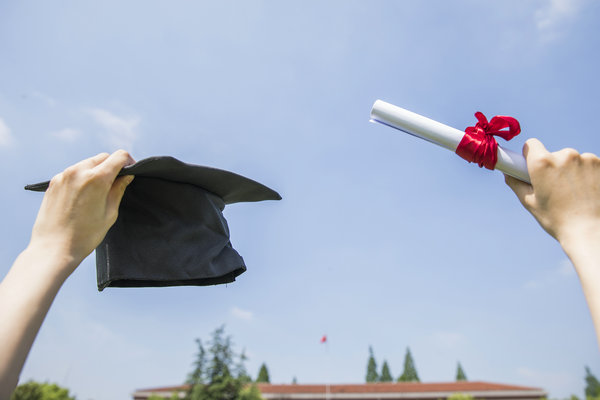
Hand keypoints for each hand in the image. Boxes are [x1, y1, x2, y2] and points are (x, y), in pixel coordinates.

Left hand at [28, 150, 134, 275]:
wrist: (54, 248)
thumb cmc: (85, 235)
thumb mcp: (110, 213)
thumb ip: (118, 190)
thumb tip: (126, 176)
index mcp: (97, 179)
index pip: (119, 156)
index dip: (128, 162)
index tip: (130, 172)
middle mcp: (79, 171)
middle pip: (103, 158)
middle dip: (112, 166)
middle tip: (115, 184)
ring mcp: (64, 175)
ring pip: (87, 163)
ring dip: (96, 171)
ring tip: (98, 192)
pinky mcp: (54, 182)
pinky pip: (73, 172)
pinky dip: (82, 177)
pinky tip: (83, 196)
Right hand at [505, 138, 599, 245]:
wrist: (591, 231)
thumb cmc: (557, 219)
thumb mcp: (530, 203)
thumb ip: (516, 184)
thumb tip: (508, 174)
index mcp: (541, 163)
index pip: (531, 144)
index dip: (529, 156)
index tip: (532, 167)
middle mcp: (564, 155)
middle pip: (553, 155)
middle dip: (552, 168)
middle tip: (555, 189)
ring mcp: (585, 158)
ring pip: (572, 160)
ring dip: (571, 171)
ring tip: (573, 194)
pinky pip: (588, 164)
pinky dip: (586, 174)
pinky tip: (586, 192)